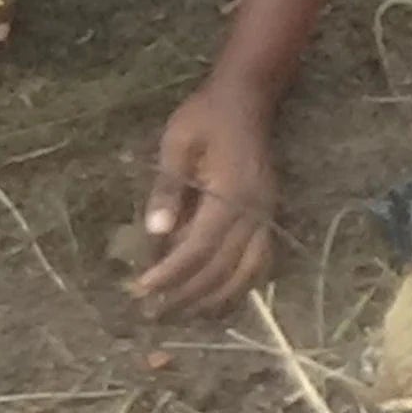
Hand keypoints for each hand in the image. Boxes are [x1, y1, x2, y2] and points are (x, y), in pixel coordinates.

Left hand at [134, 77, 278, 316]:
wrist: (247, 98)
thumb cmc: (205, 116)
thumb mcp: (176, 143)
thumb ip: (166, 188)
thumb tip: (154, 232)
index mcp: (229, 194)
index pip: (198, 248)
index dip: (170, 273)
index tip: (141, 289)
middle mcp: (254, 212)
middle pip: (221, 270)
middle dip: (187, 295)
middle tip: (154, 311)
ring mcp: (267, 216)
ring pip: (246, 275)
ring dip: (215, 300)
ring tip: (184, 314)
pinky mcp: (269, 217)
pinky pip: (261, 264)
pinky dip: (241, 287)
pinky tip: (219, 298)